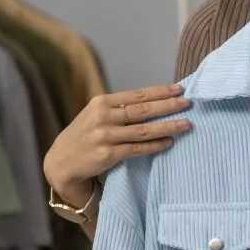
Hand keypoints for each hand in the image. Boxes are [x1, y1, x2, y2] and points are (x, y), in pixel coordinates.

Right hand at [43, 84, 191, 205]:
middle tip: (188, 103)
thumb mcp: (96, 115)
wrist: (61, 161)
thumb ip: (119, 109)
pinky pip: (137, 149)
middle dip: (168, 105)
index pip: (137, 95)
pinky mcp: (107, 154)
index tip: (179, 88)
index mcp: (101, 103)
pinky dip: (155, 145)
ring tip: (186, 124)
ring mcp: (105, 136)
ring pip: (143, 130)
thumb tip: (155, 102)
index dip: (160, 92)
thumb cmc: (85, 135)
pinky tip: (169, 142)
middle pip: (142, 110)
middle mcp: (102, 117)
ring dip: (167, 127)